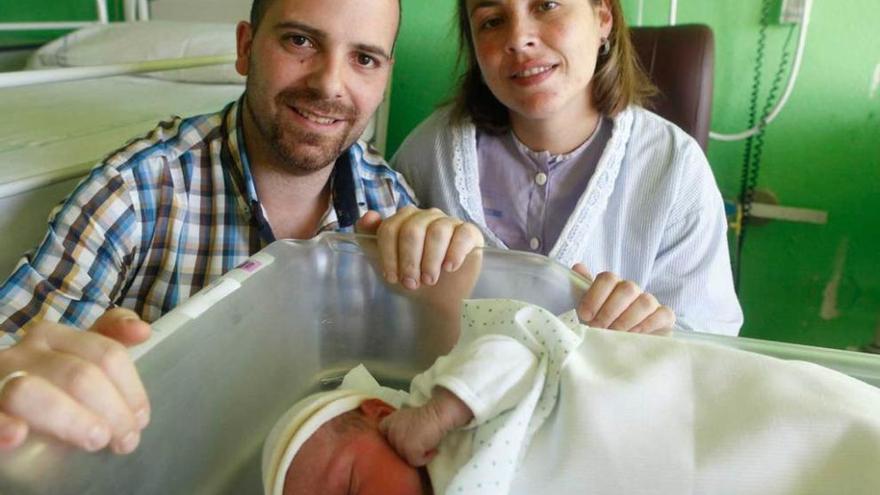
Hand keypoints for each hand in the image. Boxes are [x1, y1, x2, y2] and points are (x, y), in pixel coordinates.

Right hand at [0, 308, 150, 453]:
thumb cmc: (46, 384)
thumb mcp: (79, 358)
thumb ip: (111, 339)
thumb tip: (142, 331)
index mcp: (55, 337)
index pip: (107, 355)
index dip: (132, 390)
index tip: (140, 419)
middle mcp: (25, 353)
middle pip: (80, 376)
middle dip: (112, 411)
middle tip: (126, 440)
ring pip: (32, 392)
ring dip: (72, 420)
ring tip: (96, 440)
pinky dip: (3, 426)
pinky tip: (18, 435)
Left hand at [356, 206, 483, 289]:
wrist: (437, 299)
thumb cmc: (411, 277)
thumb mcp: (383, 261)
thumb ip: (369, 237)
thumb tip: (368, 216)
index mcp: (405, 219)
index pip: (391, 228)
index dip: (389, 255)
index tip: (392, 277)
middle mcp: (427, 216)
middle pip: (413, 230)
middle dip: (410, 261)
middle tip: (412, 282)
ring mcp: (449, 222)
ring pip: (437, 232)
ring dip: (430, 261)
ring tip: (429, 280)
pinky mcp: (470, 232)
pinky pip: (463, 235)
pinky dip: (454, 253)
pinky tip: (449, 268)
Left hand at [380, 388, 472, 466]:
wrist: (438, 413)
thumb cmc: (426, 413)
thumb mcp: (405, 416)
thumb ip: (397, 426)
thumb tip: (398, 440)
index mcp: (388, 422)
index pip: (382, 435)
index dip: (393, 439)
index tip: (405, 438)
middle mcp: (390, 433)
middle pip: (395, 449)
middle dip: (406, 447)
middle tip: (419, 442)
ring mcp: (399, 443)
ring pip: (405, 457)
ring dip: (417, 453)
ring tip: (427, 445)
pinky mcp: (410, 451)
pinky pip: (416, 462)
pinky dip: (426, 459)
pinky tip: (433, 450)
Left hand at [573, 264, 674, 332]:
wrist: (616, 345)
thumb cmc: (599, 326)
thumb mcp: (586, 310)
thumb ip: (581, 288)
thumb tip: (578, 267)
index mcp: (612, 285)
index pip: (608, 279)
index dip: (595, 296)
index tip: (585, 315)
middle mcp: (632, 290)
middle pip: (627, 289)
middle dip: (610, 310)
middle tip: (598, 327)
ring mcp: (649, 302)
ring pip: (645, 301)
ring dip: (628, 319)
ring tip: (615, 334)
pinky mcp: (664, 317)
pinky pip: (663, 314)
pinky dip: (649, 324)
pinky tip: (634, 335)